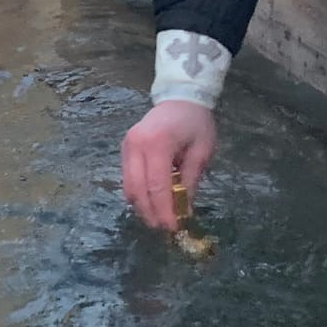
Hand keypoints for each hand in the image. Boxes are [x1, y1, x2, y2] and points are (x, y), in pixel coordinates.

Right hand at [122, 101, 217, 231]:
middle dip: (150, 213)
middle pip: (137, 189)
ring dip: (142, 207)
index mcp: (158, 143)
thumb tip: (184, 210)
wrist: (179, 98)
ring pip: (129, 187)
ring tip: (159, 219)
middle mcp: (136, 145)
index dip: (164, 210)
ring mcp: (127, 147)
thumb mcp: (202, 151)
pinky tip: (152, 203)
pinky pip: (128, 179)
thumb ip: (191, 179)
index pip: (157, 185)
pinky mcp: (124, 150)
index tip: (173, 227)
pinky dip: (139, 195)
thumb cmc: (195, 123)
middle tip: (164, 228)